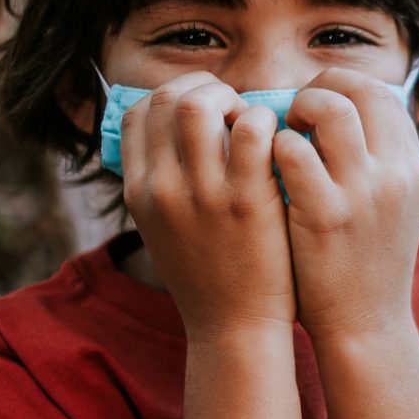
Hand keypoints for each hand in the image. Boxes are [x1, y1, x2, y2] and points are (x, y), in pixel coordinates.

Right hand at [121, 72, 295, 338]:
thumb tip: (175, 133)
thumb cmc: (210, 276)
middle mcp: (161, 188)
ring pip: (202, 104)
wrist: (235, 329)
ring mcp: (203, 194)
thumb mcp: (165, 228)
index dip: (173, 95)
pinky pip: (254, 130)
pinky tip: (280, 142)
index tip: (205, 108)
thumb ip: (164, 181)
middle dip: (206, 89)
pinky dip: (268, 122)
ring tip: (256, 123)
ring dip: (235, 100)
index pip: (137, 112)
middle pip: (168, 98)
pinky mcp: (248, 202)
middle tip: (236, 109)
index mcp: (138, 192)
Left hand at [276, 68, 418, 343]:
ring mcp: (363, 193)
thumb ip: (377, 160)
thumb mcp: (393, 204)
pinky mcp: (325, 216)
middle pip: (359, 89)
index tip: (318, 101)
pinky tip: (265, 166)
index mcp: (413, 166)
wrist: (366, 325)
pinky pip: (291, 151)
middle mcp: (396, 173)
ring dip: (296, 109)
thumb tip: (343, 112)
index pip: (382, 92)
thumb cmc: (367, 262)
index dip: (342, 85)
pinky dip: (273, 147)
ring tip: (281, 134)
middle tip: (294, 113)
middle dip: (318, 88)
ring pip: (329, 109)